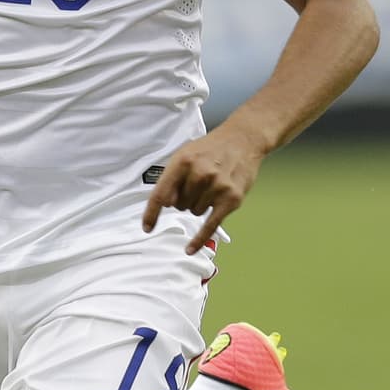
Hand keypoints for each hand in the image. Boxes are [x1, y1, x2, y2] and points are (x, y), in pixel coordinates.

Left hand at [141, 125, 265, 252]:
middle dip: (184, 199)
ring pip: (194, 212)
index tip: (146, 227)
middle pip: (179, 205)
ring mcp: (217, 187)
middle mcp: (200, 174)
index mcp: (183, 162)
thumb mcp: (185, 155)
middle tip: (198, 183)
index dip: (151, 213)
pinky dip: (199, 239)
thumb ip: (172, 178)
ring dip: (199, 205)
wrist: (243, 140)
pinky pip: (209, 225)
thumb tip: (166, 204)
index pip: (161, 194)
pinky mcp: (231, 199)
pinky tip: (190, 250)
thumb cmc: (210, 149)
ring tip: (211, 186)